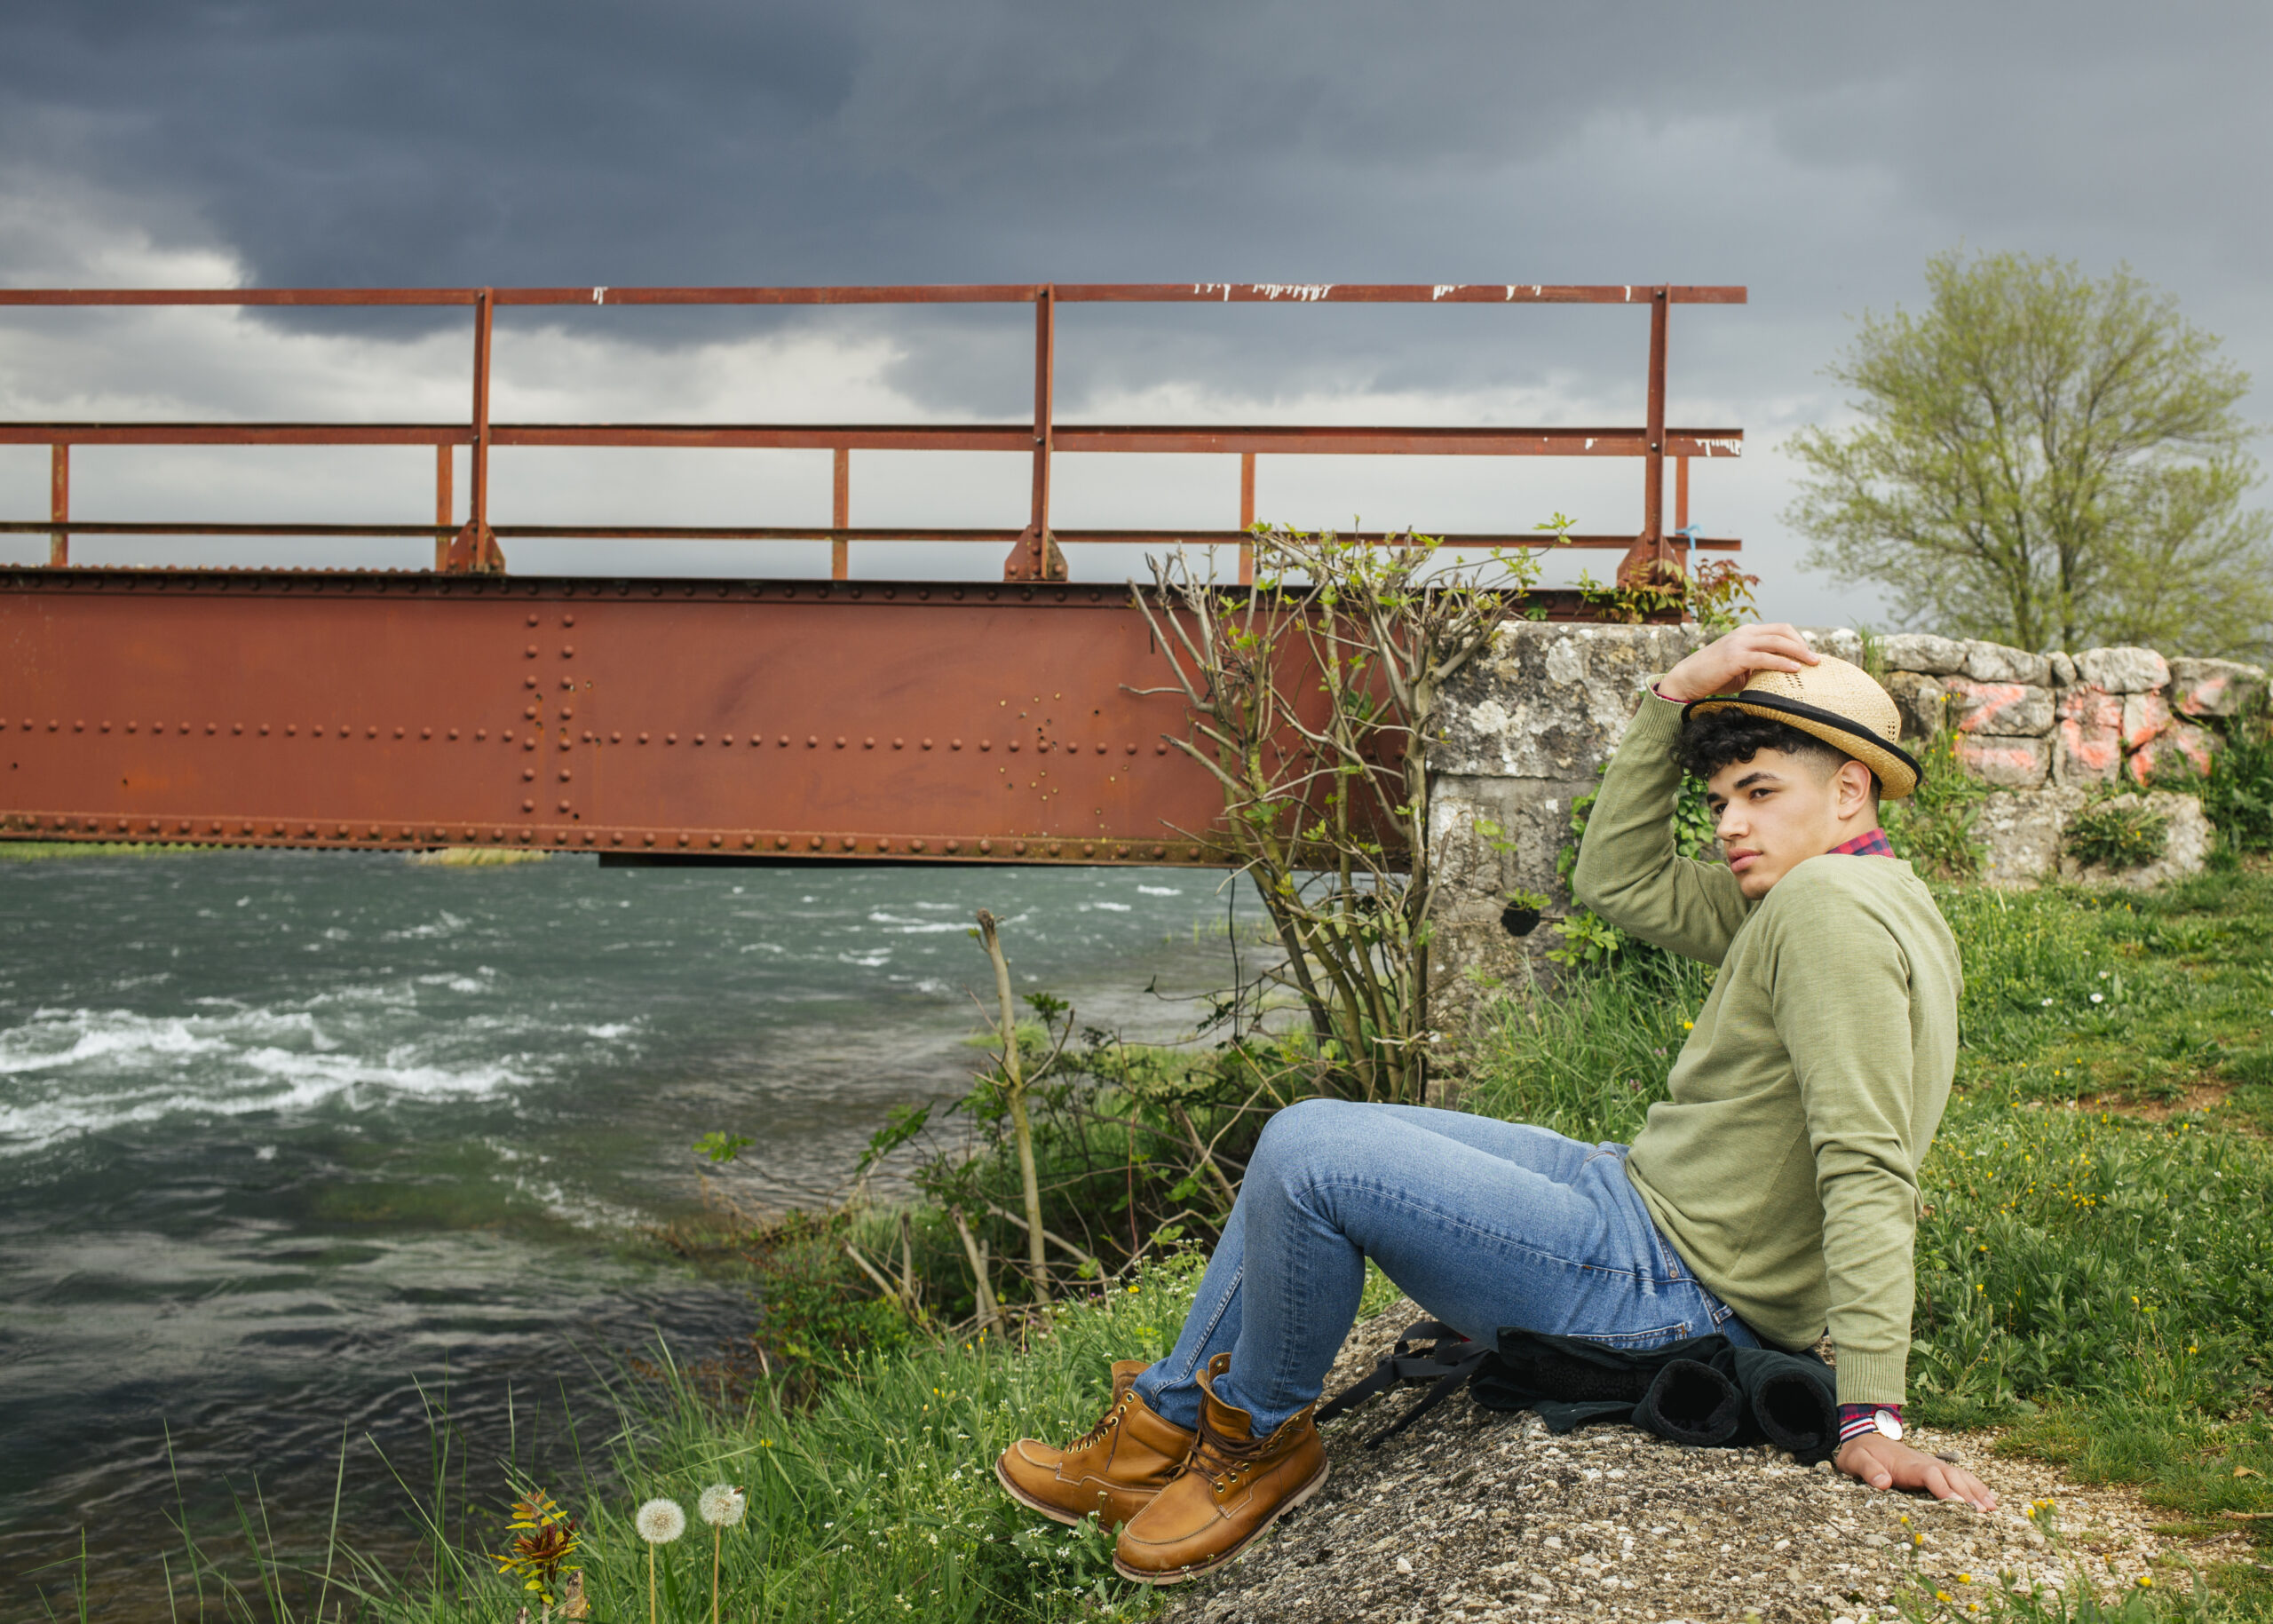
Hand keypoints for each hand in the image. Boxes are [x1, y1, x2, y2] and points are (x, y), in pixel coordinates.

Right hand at [1655, 622, 1819, 705]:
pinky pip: (1764, 658)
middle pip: (1782, 632)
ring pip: (1776, 641)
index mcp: (1746, 633)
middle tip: (1817, 660)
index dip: (1798, 640)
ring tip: (1812, 664)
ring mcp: (1738, 643)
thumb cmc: (1713, 676)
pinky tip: (1794, 669)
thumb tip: (1781, 675)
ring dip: (1798, 652)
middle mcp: (1744, 633)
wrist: (1686, 680)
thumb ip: (1759, 665)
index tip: (1809, 655)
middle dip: (1803, 645)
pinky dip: (1782, 662)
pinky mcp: (1734, 657)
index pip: (1780, 629)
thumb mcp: (1740, 667)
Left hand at [1835, 1434, 1997, 1511]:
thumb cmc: (1861, 1453)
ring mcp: (1932, 1465)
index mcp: (1907, 1464)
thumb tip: (1884, 1482)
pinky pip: (1959, 1476)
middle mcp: (1924, 1463)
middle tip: (1983, 1513)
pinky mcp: (1935, 1470)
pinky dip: (1975, 1486)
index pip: (1930, 1474)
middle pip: (1950, 1476)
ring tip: (1992, 1508)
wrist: (1866, 1436)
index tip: (1957, 1505)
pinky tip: (1989, 1499)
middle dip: (1967, 1493)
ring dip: (1976, 1490)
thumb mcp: (1856, 1460)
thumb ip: (1868, 1470)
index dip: (1944, 1488)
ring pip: (1959, 1476)